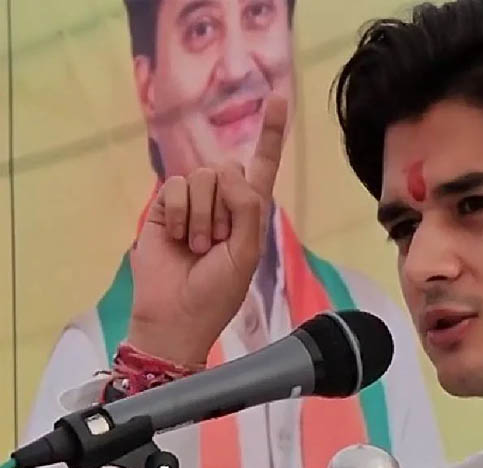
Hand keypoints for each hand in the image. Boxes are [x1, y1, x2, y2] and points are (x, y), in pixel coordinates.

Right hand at [126, 96, 287, 365]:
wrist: (176, 314)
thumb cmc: (217, 292)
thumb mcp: (247, 252)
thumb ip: (248, 207)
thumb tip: (226, 170)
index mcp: (250, 211)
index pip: (263, 165)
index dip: (270, 133)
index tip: (278, 99)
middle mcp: (223, 201)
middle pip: (229, 167)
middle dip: (226, 205)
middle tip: (217, 242)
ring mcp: (193, 202)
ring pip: (203, 176)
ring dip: (203, 216)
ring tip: (198, 246)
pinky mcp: (165, 206)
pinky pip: (176, 186)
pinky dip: (181, 213)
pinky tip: (178, 239)